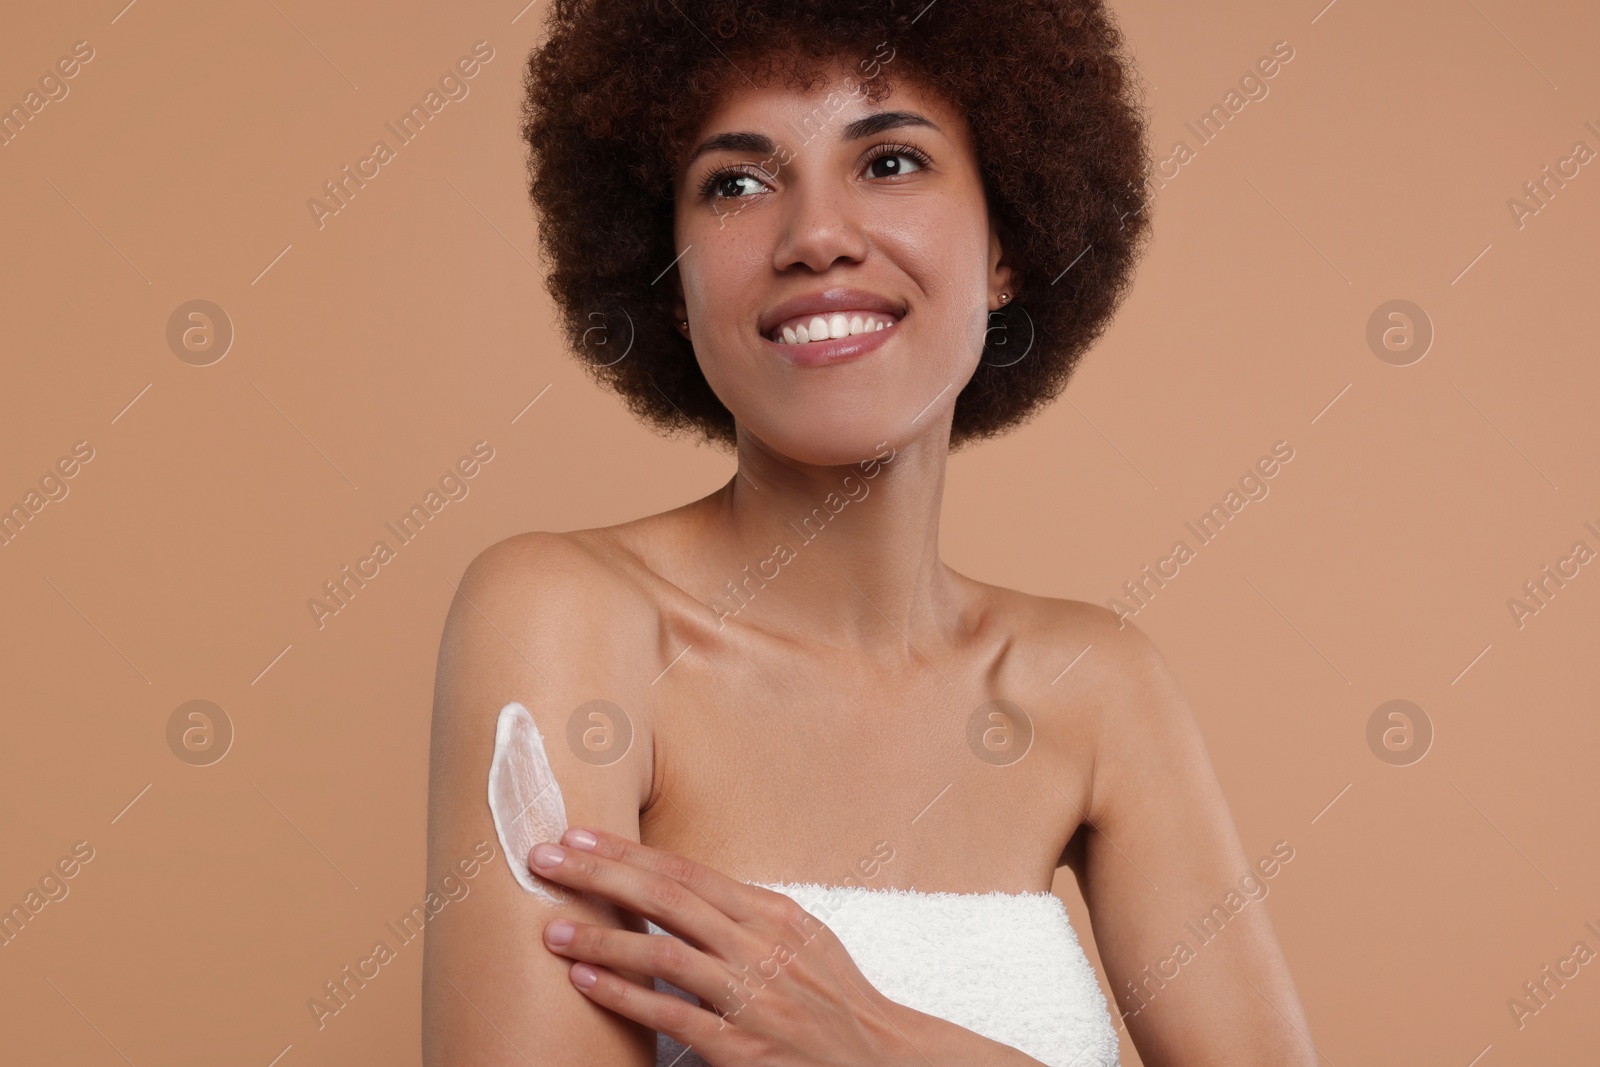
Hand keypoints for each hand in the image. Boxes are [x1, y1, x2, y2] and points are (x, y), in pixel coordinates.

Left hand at [527, 827, 921, 1066]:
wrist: (880, 1060)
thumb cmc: (833, 1000)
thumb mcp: (801, 940)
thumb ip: (744, 916)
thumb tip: (681, 890)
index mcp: (774, 914)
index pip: (688, 873)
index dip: (628, 852)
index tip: (579, 836)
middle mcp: (762, 947)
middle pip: (668, 899)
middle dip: (601, 875)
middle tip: (545, 860)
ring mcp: (752, 997)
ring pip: (665, 955)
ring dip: (604, 937)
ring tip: (554, 927)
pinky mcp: (741, 1047)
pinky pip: (673, 1015)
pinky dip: (626, 996)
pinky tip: (588, 980)